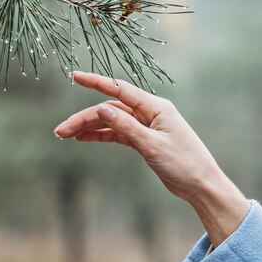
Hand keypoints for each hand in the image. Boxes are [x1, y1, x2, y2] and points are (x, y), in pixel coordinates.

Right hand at [54, 71, 223, 203]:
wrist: (201, 186)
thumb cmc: (183, 164)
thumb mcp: (151, 145)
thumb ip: (126, 126)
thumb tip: (101, 107)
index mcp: (156, 107)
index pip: (119, 89)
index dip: (96, 82)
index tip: (75, 76)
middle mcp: (150, 112)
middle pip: (110, 110)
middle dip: (84, 118)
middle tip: (60, 132)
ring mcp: (147, 126)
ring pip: (112, 122)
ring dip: (89, 127)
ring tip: (65, 136)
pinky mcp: (145, 140)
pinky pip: (118, 133)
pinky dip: (101, 135)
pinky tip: (82, 138)